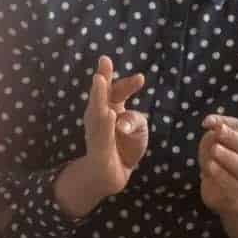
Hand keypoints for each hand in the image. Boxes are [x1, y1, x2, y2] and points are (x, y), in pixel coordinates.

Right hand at [54, 55, 147, 217]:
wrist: (111, 175)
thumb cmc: (125, 147)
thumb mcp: (138, 130)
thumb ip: (135, 121)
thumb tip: (122, 122)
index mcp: (111, 107)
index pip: (118, 91)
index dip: (127, 84)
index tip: (141, 78)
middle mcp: (100, 117)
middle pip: (102, 96)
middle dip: (103, 80)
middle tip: (104, 62)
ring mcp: (96, 132)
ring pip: (97, 112)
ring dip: (99, 96)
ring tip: (100, 80)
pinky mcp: (99, 149)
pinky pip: (102, 135)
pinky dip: (105, 125)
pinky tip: (109, 114)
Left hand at [199, 115, 237, 214]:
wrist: (222, 190)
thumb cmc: (220, 159)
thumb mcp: (214, 140)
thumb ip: (214, 129)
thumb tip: (210, 122)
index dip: (224, 121)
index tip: (206, 122)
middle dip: (230, 136)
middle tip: (218, 132)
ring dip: (226, 155)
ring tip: (214, 149)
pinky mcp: (235, 190)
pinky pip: (228, 180)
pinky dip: (218, 172)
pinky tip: (209, 166)